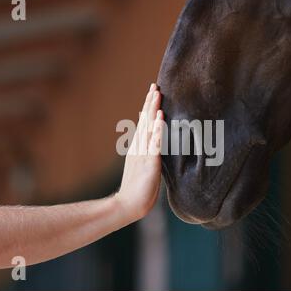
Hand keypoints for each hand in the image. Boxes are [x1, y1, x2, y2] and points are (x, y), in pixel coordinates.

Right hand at [115, 84, 163, 220]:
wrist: (128, 204)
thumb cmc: (138, 187)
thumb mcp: (141, 165)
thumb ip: (146, 152)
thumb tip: (151, 143)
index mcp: (138, 147)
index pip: (144, 122)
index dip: (148, 106)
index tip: (153, 90)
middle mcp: (139, 147)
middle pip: (145, 120)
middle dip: (150, 102)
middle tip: (155, 85)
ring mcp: (143, 154)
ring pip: (149, 128)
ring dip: (153, 110)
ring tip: (157, 94)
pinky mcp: (150, 163)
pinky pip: (154, 144)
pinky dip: (158, 130)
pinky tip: (161, 119)